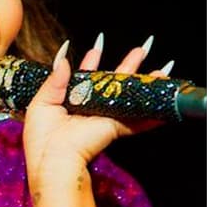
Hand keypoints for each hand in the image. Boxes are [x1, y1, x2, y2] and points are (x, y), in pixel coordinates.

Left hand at [22, 37, 167, 190]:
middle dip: (128, 65)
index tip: (97, 48)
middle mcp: (91, 108)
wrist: (54, 159)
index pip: (85, 78)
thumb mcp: (41, 102)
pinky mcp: (115, 127)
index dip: (92, 62)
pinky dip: (152, 114)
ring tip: (161, 70)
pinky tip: (164, 102)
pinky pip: (137, 120)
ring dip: (145, 83)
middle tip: (141, 50)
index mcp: (71, 102)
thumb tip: (62, 59)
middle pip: (113, 83)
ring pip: (128, 96)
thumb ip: (55, 79)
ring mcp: (105, 117)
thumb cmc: (42, 137)